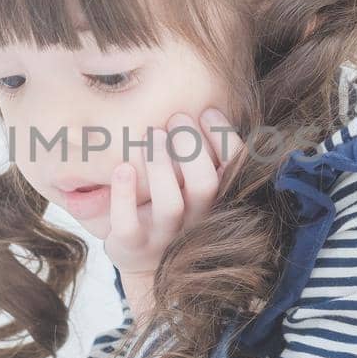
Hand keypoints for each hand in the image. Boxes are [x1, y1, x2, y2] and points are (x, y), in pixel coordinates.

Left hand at [105, 107, 240, 277]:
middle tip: (175, 119)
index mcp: (214, 198)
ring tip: (151, 136)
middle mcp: (196, 218)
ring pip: (171, 204)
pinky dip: (124, 196)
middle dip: (192, 148)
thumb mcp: (187, 181)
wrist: (143, 257)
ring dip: (161, 167)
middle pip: (206, 184)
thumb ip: (197, 151)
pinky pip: (128, 225)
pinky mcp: (133, 245)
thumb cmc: (167, 203)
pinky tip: (122, 169)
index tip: (206, 110)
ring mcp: (165, 235)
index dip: (224, 138)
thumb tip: (195, 100)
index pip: (234, 168)